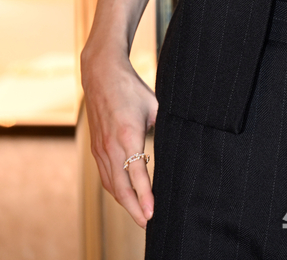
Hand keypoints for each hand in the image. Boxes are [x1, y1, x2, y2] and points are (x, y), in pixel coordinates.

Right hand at [81, 44, 157, 227]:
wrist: (101, 75)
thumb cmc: (131, 88)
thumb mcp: (154, 104)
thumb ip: (163, 125)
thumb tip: (177, 140)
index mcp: (128, 135)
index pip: (137, 174)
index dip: (144, 196)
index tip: (152, 213)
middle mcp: (111, 146)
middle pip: (121, 188)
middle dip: (134, 210)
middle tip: (147, 224)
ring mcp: (101, 149)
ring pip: (111, 185)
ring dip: (124, 204)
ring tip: (138, 215)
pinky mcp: (96, 149)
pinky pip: (105, 176)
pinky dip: (115, 190)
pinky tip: (124, 196)